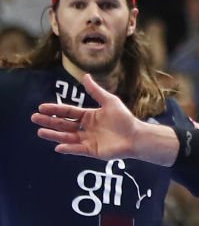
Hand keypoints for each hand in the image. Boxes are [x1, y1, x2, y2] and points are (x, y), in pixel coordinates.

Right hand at [32, 74, 177, 165]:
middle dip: (49, 121)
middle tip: (34, 118)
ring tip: (40, 132)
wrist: (137, 136)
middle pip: (64, 124)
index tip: (42, 107)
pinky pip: (78, 149)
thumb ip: (95, 90)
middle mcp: (86, 128)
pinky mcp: (92, 151)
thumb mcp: (109, 101)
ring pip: (67, 137)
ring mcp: (88, 140)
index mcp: (88, 116)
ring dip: (54, 135)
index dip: (55, 110)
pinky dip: (68, 148)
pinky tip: (58, 146)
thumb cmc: (125, 119)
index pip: (68, 112)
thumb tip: (85, 75)